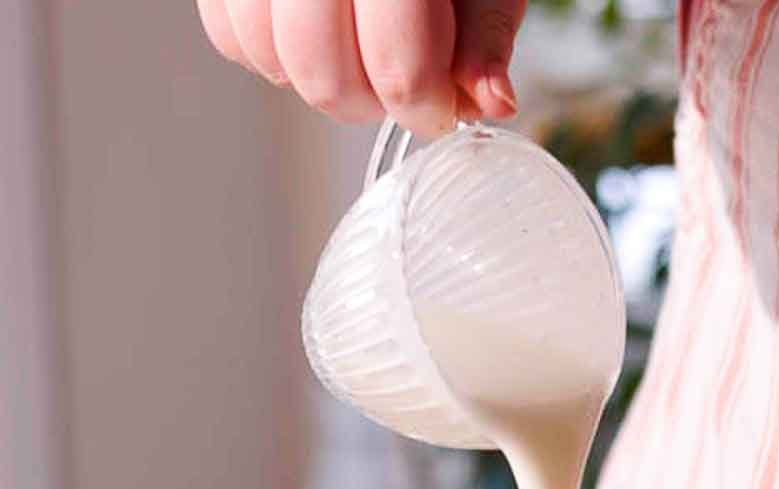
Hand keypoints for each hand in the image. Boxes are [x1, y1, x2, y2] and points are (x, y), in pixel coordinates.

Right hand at [196, 0, 525, 137]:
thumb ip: (485, 31)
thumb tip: (492, 102)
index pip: (398, 65)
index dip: (423, 106)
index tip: (439, 110)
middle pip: (325, 75)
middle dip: (370, 101)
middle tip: (399, 82)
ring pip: (273, 60)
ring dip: (321, 81)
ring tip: (357, 52)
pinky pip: (229, 35)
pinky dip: (272, 53)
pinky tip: (312, 32)